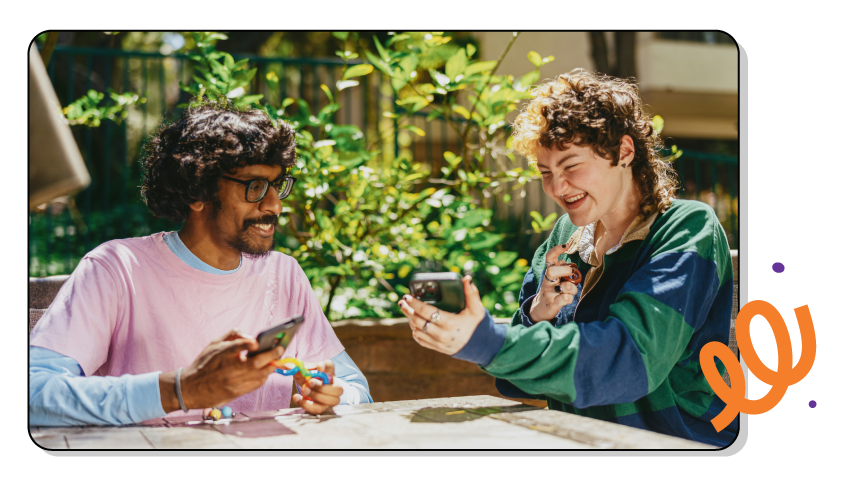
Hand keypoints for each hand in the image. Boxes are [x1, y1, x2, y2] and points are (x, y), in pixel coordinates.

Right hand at [159, 328, 281, 412]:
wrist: (190, 388)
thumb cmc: (204, 363)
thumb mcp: (213, 344)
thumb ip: (233, 335)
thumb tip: (252, 337)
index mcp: (221, 354)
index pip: (236, 346)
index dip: (248, 344)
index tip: (257, 342)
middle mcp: (228, 369)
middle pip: (256, 362)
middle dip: (272, 354)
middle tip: (280, 348)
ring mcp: (233, 382)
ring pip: (260, 374)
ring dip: (271, 366)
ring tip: (276, 360)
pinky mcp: (236, 392)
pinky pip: (256, 384)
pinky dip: (264, 376)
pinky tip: (266, 370)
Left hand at [288, 359, 342, 414]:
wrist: (306, 387)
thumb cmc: (307, 377)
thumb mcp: (301, 371)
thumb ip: (296, 368)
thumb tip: (289, 367)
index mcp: (328, 371)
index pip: (330, 366)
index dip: (326, 367)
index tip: (319, 367)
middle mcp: (334, 384)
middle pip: (337, 388)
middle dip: (322, 387)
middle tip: (309, 383)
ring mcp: (331, 398)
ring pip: (331, 400)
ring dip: (316, 396)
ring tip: (304, 390)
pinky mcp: (324, 407)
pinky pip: (319, 408)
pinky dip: (307, 404)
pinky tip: (298, 398)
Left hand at [399, 275, 485, 354]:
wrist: (481, 346)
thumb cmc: (477, 325)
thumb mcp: (477, 309)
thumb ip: (471, 293)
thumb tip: (466, 278)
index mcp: (450, 323)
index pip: (427, 312)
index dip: (415, 303)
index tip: (407, 296)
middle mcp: (442, 334)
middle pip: (417, 321)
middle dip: (407, 310)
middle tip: (403, 301)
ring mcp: (438, 343)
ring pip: (416, 331)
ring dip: (409, 319)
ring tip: (407, 309)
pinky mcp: (437, 348)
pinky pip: (420, 339)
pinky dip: (414, 330)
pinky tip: (413, 322)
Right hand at [529, 243, 578, 322]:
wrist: (541, 308)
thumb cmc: (552, 290)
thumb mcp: (554, 278)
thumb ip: (560, 269)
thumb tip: (568, 262)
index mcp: (548, 272)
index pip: (549, 257)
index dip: (557, 250)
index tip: (567, 245)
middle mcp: (547, 281)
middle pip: (552, 271)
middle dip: (565, 270)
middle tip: (571, 274)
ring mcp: (549, 293)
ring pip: (564, 287)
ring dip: (572, 288)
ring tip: (571, 291)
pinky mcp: (552, 304)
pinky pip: (564, 300)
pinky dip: (569, 298)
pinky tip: (568, 298)